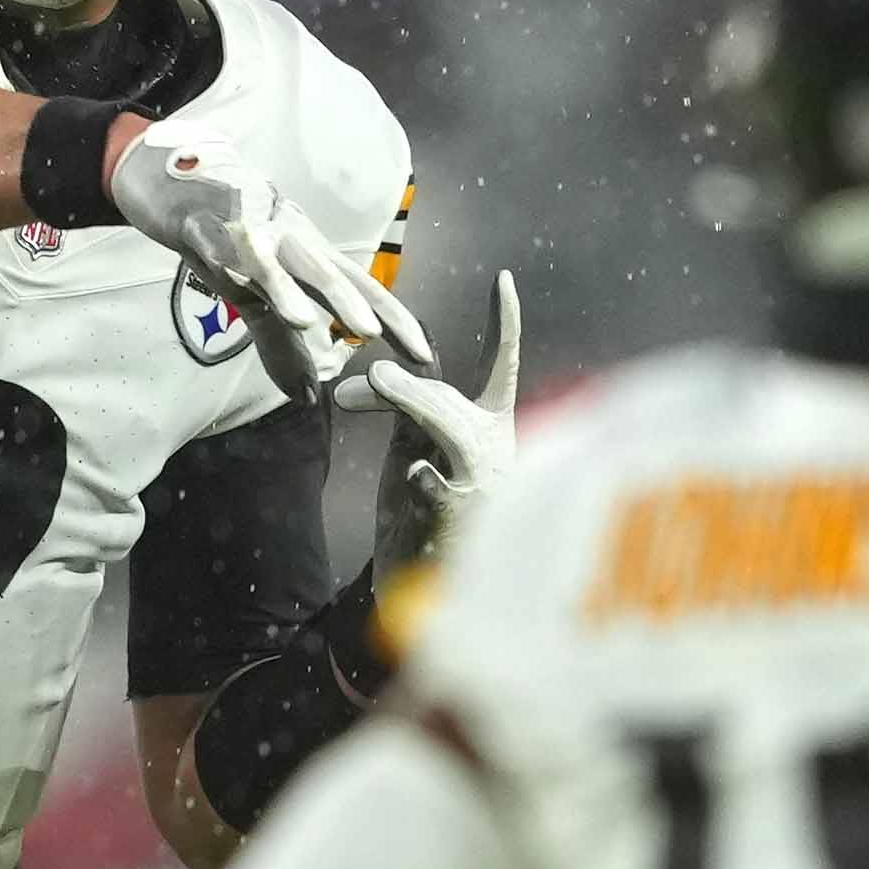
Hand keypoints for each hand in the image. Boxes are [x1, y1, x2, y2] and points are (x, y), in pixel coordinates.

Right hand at [109, 127, 424, 404]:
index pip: (364, 290)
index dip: (398, 321)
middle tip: (406, 348)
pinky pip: (244, 255)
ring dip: (332, 296)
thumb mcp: (256, 297)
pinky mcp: (218, 230)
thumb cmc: (226, 241)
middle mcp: (295, 242)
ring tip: (354, 328)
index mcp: (311, 257)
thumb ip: (280, 346)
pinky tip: (274, 300)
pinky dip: (263, 276)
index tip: (427, 358)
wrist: (177, 181)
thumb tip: (308, 398)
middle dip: (376, 312)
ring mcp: (260, 234)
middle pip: (343, 278)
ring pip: (302, 265)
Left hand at [345, 267, 517, 632]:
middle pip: (452, 401)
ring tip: (371, 388)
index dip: (504, 325)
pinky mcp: (459, 525)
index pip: (503, 367)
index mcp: (492, 430)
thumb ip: (405, 410)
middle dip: (407, 388)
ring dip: (413, 404)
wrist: (424, 589)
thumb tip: (363, 378)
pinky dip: (426, 479)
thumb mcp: (417, 449)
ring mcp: (480, 490)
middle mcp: (495, 454)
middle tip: (364, 378)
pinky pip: (438, 488)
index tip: (504, 279)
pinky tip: (419, 476)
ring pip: (450, 431)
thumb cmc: (422, 515)